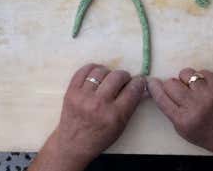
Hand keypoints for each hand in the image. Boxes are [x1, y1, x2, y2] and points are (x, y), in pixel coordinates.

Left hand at [30, 63, 144, 170]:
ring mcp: (83, 96)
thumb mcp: (120, 127)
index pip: (132, 90)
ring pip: (101, 71)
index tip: (140, 80)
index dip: (139, 83)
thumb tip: (141, 87)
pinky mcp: (71, 91)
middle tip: (124, 80)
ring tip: (108, 78)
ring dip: (108, 72)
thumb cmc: (100, 137)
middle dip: (124, 76)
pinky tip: (96, 74)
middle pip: (117, 76)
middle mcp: (99, 104)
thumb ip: (130, 106)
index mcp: (114, 116)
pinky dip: (92, 69)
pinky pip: (83, 70)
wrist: (73, 144)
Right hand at [148, 68, 212, 170]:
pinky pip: (201, 71)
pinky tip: (204, 87)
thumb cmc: (207, 135)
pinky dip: (200, 77)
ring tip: (192, 87)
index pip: (161, 98)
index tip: (152, 82)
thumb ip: (171, 111)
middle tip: (178, 91)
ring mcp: (208, 95)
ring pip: (185, 73)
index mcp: (183, 120)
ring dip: (185, 79)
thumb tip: (158, 89)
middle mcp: (194, 106)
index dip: (154, 87)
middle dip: (171, 85)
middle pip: (171, 83)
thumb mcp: (184, 130)